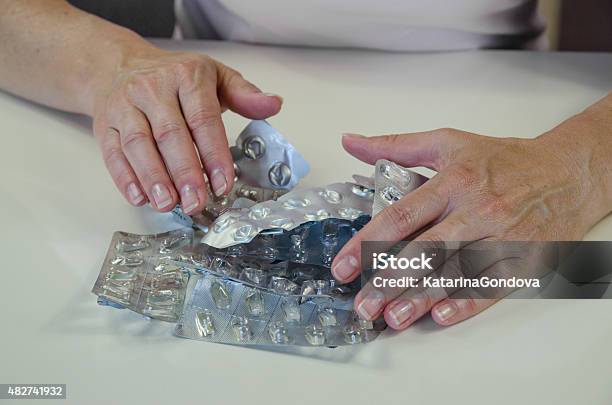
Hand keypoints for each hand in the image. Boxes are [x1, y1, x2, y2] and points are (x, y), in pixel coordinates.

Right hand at [91, 47, 281, 213]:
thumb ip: (245, 95)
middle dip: (184, 173)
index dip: (214, 153)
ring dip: (154, 178)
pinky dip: (125, 177)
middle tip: (197, 202)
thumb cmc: (175, 77)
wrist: (120, 65)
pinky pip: (112, 152)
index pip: (203, 118)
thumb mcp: (215, 76)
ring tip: (169, 204)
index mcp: (186, 76)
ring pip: (138, 145)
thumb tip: (274, 104)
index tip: (223, 183)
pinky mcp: (105, 123)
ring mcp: (124, 106)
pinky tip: (140, 197)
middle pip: (169, 134)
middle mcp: (152, 89)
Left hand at [332, 127, 610, 328]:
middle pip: (425, 251)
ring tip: (392, 318)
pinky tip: (441, 316)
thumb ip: (395, 146)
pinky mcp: (521, 256)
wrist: (566, 171)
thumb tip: (351, 142)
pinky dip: (466, 302)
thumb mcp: (447, 142)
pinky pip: (491, 283)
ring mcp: (500, 236)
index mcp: (452, 182)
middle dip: (389, 280)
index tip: (342, 266)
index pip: (401, 216)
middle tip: (363, 304)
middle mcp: (474, 211)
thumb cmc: (503, 159)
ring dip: (421, 298)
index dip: (367, 243)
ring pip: (455, 272)